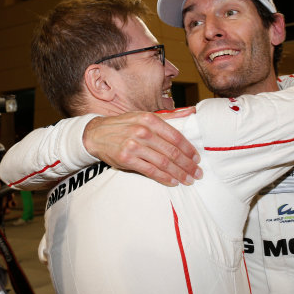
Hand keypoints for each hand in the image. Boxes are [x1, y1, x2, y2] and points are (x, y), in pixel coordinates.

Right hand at [82, 109, 201, 186]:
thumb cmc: (125, 125)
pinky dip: (164, 177)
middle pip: (171, 151)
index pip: (176, 136)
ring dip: (179, 173)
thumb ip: (170, 116)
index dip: (189, 149)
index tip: (197, 158)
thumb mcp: (145, 116)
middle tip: (197, 173)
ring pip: (163, 163)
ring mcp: (134, 145)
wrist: (96, 134)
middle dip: (187, 164)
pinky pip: (150, 171)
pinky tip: (173, 181)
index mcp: (150, 119)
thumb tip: (192, 112)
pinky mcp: (126, 159)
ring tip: (188, 180)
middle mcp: (143, 131)